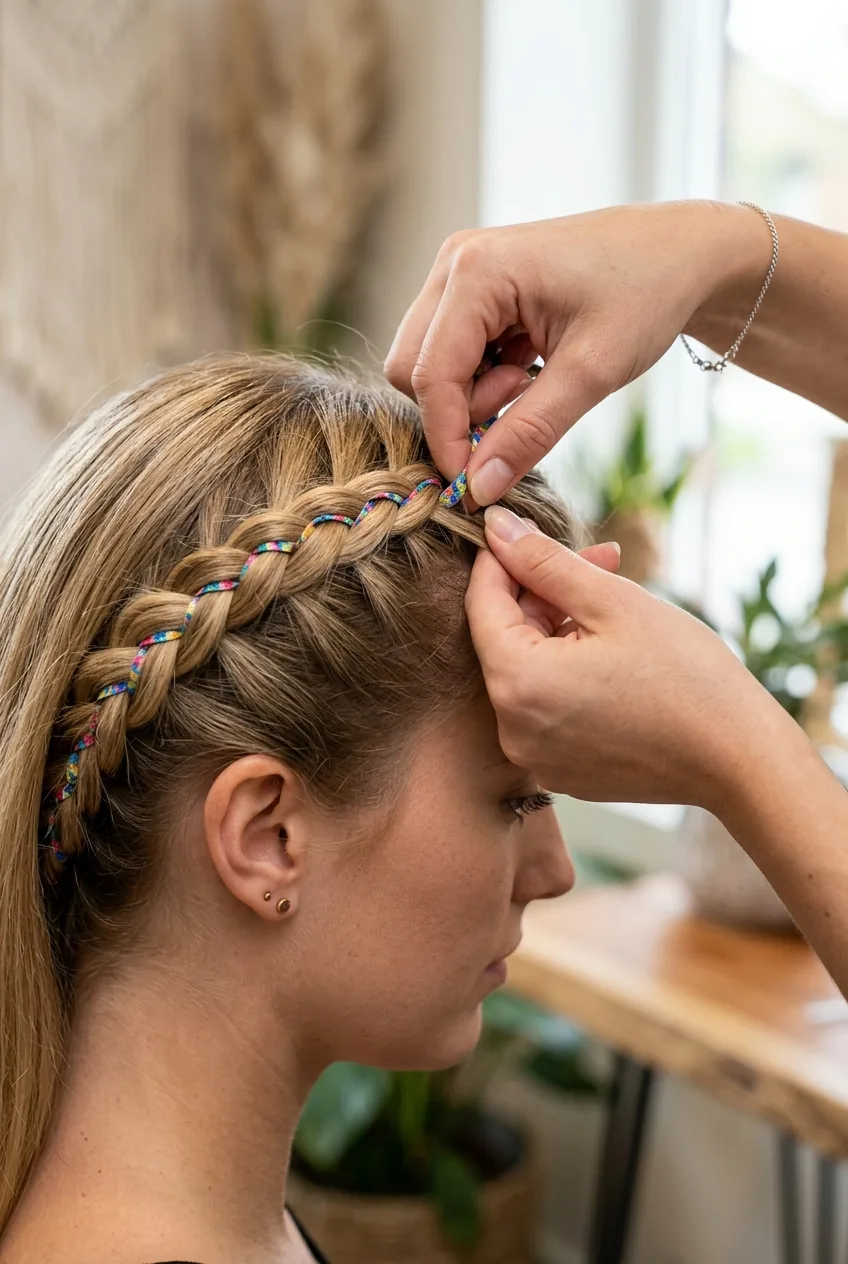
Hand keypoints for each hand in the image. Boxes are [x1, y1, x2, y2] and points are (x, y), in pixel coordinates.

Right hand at [385, 201, 767, 503]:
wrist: (679, 254)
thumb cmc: (645, 296)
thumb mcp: (591, 373)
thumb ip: (530, 432)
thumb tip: (480, 488)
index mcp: (476, 270)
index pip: (429, 375)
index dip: (447, 438)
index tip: (476, 486)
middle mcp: (453, 263)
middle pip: (412, 369)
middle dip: (458, 410)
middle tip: (522, 408)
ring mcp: (458, 273)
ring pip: (427, 365)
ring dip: (472, 396)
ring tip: (532, 383)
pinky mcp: (471, 290)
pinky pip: (450, 355)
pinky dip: (481, 379)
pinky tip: (528, 370)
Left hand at [467, 507, 793, 811]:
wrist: (740, 760)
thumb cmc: (687, 677)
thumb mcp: (613, 602)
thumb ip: (544, 562)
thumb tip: (496, 526)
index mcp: (518, 684)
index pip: (480, 604)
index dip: (502, 560)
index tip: (529, 532)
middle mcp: (512, 729)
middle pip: (504, 640)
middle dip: (545, 593)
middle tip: (602, 563)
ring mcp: (535, 757)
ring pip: (528, 672)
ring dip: (559, 631)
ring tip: (616, 608)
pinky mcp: (561, 772)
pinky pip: (547, 709)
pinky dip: (568, 675)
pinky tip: (615, 657)